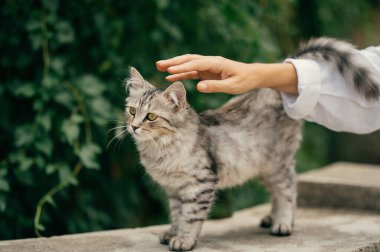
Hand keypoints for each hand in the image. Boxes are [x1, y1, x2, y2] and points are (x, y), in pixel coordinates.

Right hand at [156, 54, 297, 93]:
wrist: (251, 76)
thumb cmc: (243, 81)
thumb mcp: (232, 87)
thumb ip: (215, 87)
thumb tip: (199, 87)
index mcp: (216, 63)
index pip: (196, 64)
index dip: (183, 67)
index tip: (170, 70)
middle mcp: (210, 62)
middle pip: (189, 60)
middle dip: (174, 62)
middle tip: (159, 64)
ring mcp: (207, 66)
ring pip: (188, 63)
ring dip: (175, 65)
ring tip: (160, 68)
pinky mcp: (206, 71)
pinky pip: (191, 71)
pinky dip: (181, 74)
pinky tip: (171, 77)